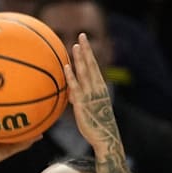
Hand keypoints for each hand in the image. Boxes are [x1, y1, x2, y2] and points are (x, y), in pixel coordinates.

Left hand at [63, 33, 120, 152]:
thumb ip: (79, 98)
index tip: (83, 41)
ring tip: (75, 45)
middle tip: (82, 35)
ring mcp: (91, 95)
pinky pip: (76, 87)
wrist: (104, 137)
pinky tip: (66, 66)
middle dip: (86, 50)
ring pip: (85, 72)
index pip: (94, 66)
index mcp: (100, 88)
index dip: (88, 53)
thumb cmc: (95, 125)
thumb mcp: (87, 109)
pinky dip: (71, 76)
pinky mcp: (83, 103)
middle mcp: (97, 88)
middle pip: (91, 65)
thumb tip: (70, 94)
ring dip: (80, 58)